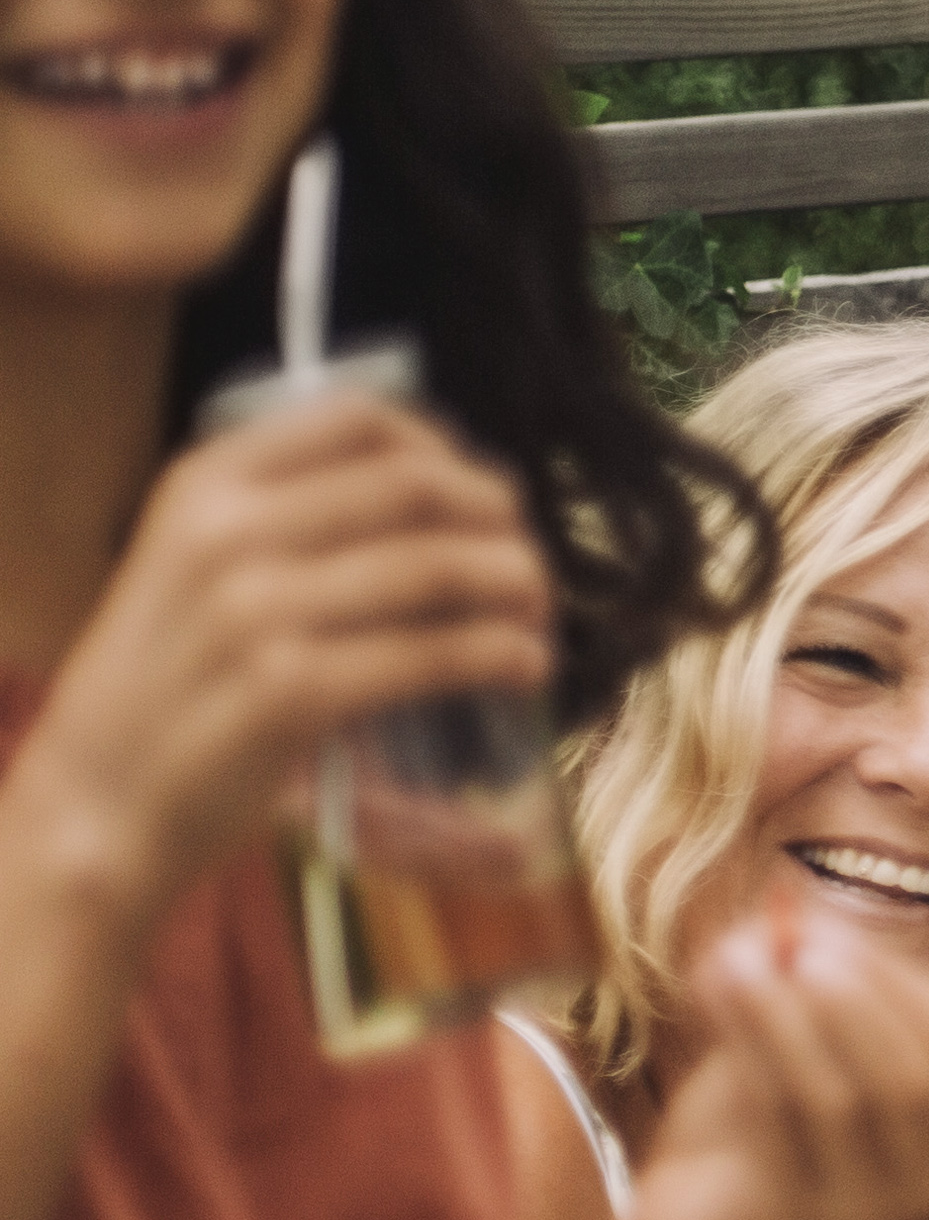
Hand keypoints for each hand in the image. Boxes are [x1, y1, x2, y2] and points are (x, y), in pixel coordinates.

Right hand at [4, 390, 551, 937]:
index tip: (483, 495)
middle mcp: (227, 532)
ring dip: (518, 586)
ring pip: (438, 567)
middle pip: (416, 487)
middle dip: (500, 519)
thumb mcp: (194, 564)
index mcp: (205, 484)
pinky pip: (434, 653)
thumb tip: (442, 489)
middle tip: (527, 561)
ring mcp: (256, 610)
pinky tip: (524, 666)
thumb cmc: (167, 683)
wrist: (98, 799)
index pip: (356, 420)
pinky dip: (502, 654)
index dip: (447, 450)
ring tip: (538, 615)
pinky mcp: (290, 691)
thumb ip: (289, 517)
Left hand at [609, 884, 928, 1219]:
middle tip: (793, 944)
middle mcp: (927, 1173)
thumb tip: (783, 909)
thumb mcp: (776, 1054)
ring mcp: (875, 1209)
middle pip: (921, 1069)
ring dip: (798, 1015)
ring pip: (856, 1094)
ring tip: (742, 964)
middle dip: (859, 992)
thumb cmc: (734, 1143)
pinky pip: (795, 1124)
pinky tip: (721, 1004)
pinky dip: (761, 1051)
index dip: (892, 976)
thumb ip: (791, 993)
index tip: (816, 930)